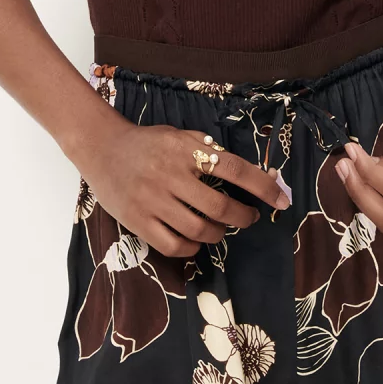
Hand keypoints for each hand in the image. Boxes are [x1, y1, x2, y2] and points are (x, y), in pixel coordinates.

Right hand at [78, 118, 291, 257]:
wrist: (100, 149)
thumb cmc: (146, 143)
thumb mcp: (178, 135)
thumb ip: (207, 149)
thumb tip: (246, 172)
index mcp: (184, 151)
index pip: (233, 168)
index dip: (262, 186)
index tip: (282, 200)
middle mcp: (170, 175)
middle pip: (219, 206)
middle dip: (242, 216)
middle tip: (248, 217)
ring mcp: (152, 201)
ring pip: (199, 229)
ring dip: (218, 233)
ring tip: (220, 228)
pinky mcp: (138, 222)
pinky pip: (174, 245)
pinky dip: (192, 247)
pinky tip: (195, 240)